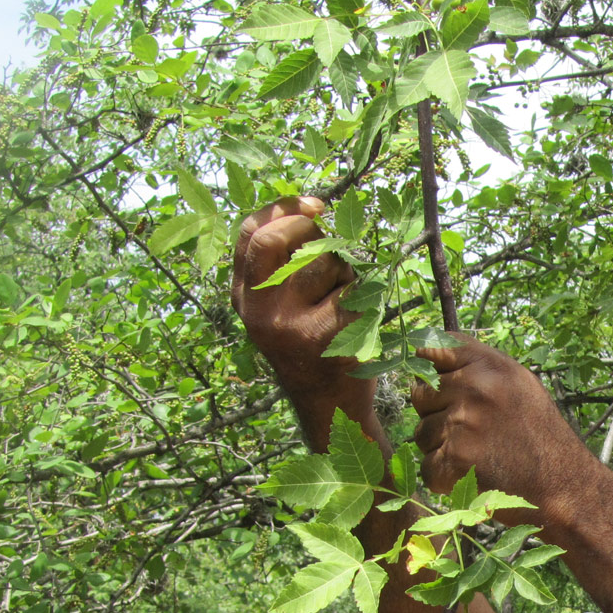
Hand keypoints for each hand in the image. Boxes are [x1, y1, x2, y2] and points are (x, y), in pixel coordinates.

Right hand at [231, 197, 374, 449]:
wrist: (330, 407)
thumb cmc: (310, 347)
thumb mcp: (279, 308)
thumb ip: (281, 266)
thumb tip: (314, 210)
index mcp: (244, 299)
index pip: (252, 235)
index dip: (285, 210)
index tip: (316, 205)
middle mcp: (261, 313)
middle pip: (296, 243)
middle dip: (323, 242)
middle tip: (337, 256)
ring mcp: (294, 327)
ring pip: (333, 266)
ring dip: (348, 276)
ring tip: (343, 307)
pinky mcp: (330, 338)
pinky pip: (359, 293)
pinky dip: (367, 302)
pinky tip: (360, 327)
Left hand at [409, 336, 592, 523]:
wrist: (565, 487)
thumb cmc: (540, 437)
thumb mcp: (519, 385)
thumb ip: (477, 368)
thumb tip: (424, 356)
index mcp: (489, 365)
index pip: (430, 351)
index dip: (428, 372)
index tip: (438, 389)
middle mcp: (475, 387)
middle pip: (420, 395)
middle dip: (435, 415)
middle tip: (470, 434)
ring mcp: (463, 422)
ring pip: (421, 434)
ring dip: (441, 450)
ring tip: (479, 457)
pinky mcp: (455, 458)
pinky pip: (427, 466)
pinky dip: (444, 479)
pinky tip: (474, 477)